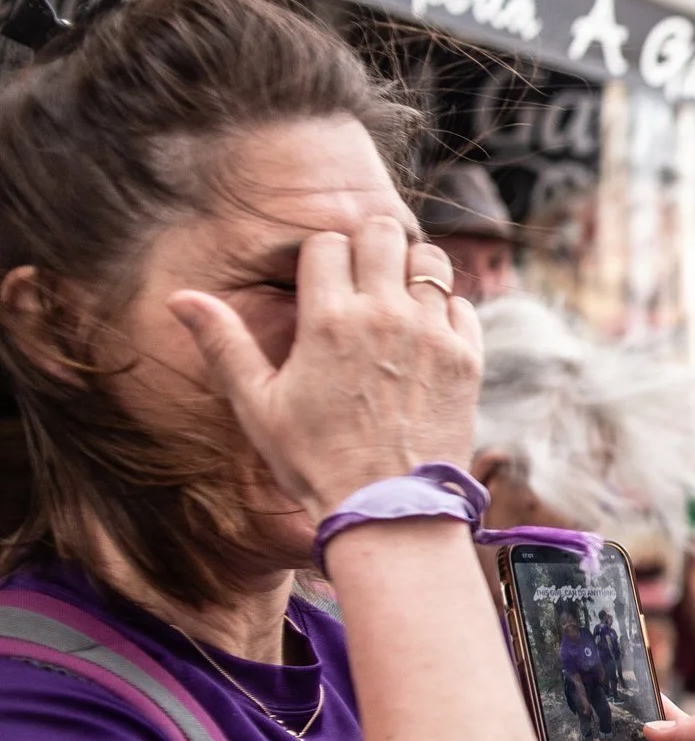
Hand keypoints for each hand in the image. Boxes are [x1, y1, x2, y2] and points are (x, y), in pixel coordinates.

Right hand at [169, 218, 479, 515]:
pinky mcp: (467, 358)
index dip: (318, 257)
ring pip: (430, 259)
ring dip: (410, 269)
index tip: (318, 283)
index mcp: (329, 320)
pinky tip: (423, 336)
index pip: (326, 242)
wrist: (387, 509)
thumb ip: (223, 343)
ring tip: (393, 300)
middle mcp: (385, 316)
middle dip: (367, 246)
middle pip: (382, 232)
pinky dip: (445, 309)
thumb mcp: (257, 405)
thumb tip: (180, 297)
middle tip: (359, 278)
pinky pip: (462, 303)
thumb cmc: (314, 461)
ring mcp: (432, 334)